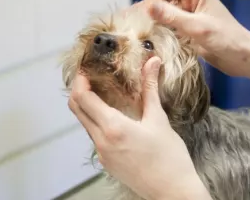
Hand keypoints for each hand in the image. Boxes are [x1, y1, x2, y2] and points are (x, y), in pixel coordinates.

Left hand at [68, 57, 210, 199]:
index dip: (80, 81)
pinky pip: (94, 136)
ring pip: (85, 123)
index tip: (87, 69)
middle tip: (90, 76)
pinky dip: (97, 122)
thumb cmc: (170, 158)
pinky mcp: (107, 162)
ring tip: (103, 92)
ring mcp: (102, 154)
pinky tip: (113, 116)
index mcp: (113, 128)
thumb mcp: (159, 119)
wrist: (172, 192)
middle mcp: (102, 141)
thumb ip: (150, 89)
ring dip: (88, 106)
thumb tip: (152, 62)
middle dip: (79, 90)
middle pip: (77, 110)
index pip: (83, 99)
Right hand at [143, 0, 249, 76]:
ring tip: (145, 37)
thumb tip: (148, 7)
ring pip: (162, 15)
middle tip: (141, 29)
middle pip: (159, 0)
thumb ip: (173, 17)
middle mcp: (189, 1)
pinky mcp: (187, 31)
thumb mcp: (199, 28)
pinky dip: (160, 34)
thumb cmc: (227, 40)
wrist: (243, 58)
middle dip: (150, 12)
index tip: (147, 17)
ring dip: (153, 24)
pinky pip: (167, 28)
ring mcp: (188, 17)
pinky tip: (154, 43)